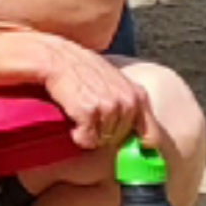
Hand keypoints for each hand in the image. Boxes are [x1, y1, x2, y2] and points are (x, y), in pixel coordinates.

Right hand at [37, 34, 151, 157]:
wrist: (55, 56)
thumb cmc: (82, 68)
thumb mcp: (114, 79)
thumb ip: (129, 102)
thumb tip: (144, 138)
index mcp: (137, 95)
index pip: (150, 136)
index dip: (137, 145)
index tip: (128, 149)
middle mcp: (127, 101)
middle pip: (121, 140)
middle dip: (107, 134)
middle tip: (92, 117)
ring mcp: (109, 107)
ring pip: (104, 141)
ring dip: (91, 134)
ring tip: (81, 113)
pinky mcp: (89, 113)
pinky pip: (87, 140)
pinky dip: (78, 136)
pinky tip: (72, 119)